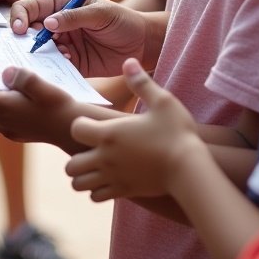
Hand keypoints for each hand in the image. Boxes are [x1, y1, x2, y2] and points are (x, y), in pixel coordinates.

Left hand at [0, 66, 115, 152]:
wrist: (76, 134)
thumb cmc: (62, 107)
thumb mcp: (44, 86)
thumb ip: (23, 78)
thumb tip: (4, 73)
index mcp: (5, 108)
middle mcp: (5, 122)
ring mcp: (13, 130)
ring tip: (1, 83)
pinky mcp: (23, 133)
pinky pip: (4, 120)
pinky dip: (4, 108)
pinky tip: (19, 95)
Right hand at [9, 0, 148, 76]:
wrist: (142, 44)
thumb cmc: (122, 20)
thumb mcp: (100, 13)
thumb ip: (74, 17)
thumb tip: (47, 23)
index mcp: (60, 5)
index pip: (31, 7)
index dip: (20, 16)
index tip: (19, 29)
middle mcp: (57, 25)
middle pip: (29, 32)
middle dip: (24, 40)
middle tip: (28, 49)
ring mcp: (62, 46)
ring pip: (39, 52)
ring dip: (39, 57)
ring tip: (53, 58)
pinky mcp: (71, 65)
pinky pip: (54, 69)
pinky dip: (52, 70)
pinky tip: (63, 65)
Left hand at [66, 59, 202, 201]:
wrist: (189, 169)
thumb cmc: (176, 132)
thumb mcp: (162, 100)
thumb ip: (141, 82)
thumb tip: (128, 61)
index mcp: (110, 133)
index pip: (75, 128)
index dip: (81, 124)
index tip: (94, 122)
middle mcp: (106, 158)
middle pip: (70, 164)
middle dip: (76, 155)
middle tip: (91, 147)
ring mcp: (113, 177)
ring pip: (78, 184)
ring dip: (83, 175)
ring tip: (96, 164)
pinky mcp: (123, 192)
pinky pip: (96, 197)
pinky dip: (97, 189)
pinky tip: (110, 177)